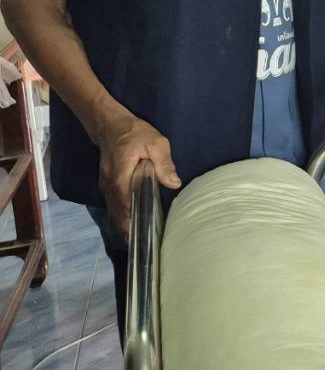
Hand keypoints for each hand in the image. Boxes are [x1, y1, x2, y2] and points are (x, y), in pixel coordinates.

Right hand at [95, 113, 179, 237]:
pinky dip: (120, 216)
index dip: (130, 216)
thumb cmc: (135, 132)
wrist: (110, 125)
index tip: (141, 231)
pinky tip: (129, 225)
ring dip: (122, 224)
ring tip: (136, 242)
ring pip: (112, 209)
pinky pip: (112, 204)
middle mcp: (109, 182)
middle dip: (126, 227)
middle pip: (116, 210)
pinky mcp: (107, 184)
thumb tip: (173, 183)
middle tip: (141, 245)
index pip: (124, 199)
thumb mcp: (156, 142)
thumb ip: (164, 163)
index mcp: (121, 172)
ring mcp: (105, 184)